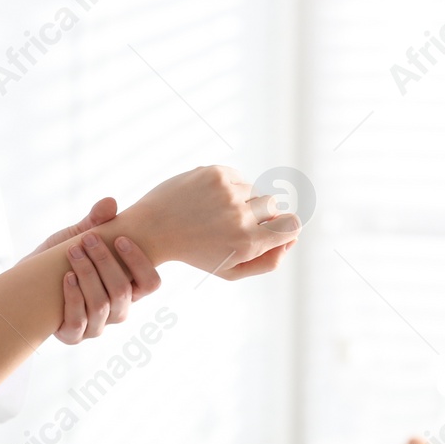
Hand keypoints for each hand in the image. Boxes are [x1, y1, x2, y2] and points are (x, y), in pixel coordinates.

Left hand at [29, 197, 160, 342]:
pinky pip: (78, 321)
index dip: (140, 262)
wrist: (25, 285)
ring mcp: (95, 327)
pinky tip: (66, 277)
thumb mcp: (76, 238)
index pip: (150, 283)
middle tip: (87, 238)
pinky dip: (73, 297)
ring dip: (88, 274)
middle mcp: (117, 312)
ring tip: (73, 251)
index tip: (121, 239)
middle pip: (123, 292)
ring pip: (101, 305)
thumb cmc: (58, 261)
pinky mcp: (72, 336)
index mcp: (127, 290)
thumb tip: (110, 203)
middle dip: (105, 261)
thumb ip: (94, 222)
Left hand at [117, 165, 299, 278]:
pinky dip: (229, 188)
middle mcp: (240, 215)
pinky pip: (239, 177)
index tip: (270, 230)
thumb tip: (293, 238)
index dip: (285, 228)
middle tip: (232, 224)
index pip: (292, 225)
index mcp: (246, 243)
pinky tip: (208, 200)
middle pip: (274, 207)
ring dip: (242, 200)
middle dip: (259, 215)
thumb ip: (268, 260)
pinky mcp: (216, 173)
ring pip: (255, 190)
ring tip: (215, 213)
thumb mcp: (231, 270)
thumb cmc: (195, 252)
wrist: (151, 229)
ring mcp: (228, 191)